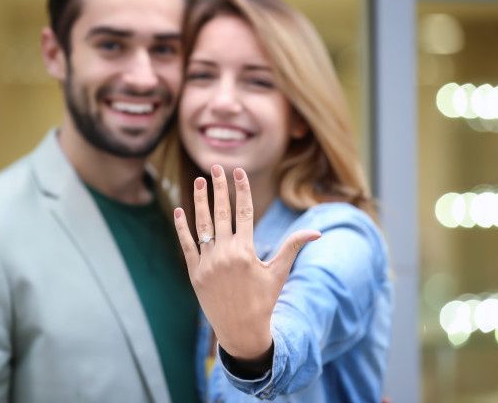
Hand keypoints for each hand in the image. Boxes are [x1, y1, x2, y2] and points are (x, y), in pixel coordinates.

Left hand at [173, 165, 319, 360]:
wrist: (240, 331)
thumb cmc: (264, 300)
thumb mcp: (279, 273)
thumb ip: (293, 247)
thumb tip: (317, 232)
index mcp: (246, 251)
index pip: (243, 211)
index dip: (242, 189)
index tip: (238, 171)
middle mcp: (225, 254)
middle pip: (222, 212)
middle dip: (219, 187)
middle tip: (216, 167)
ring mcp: (208, 263)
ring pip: (202, 225)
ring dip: (200, 201)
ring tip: (198, 181)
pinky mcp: (195, 273)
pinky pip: (187, 245)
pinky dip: (182, 227)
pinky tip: (180, 210)